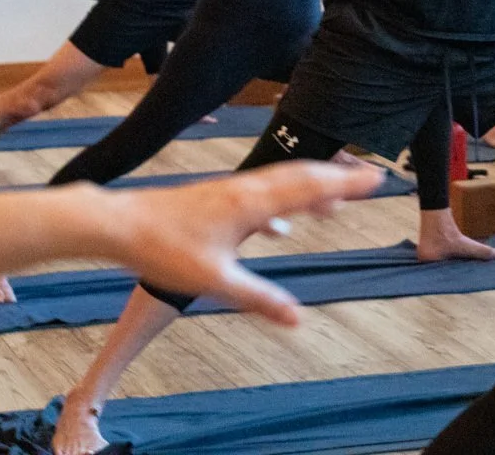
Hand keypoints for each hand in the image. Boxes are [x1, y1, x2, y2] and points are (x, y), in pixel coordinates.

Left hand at [104, 161, 386, 324]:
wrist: (118, 224)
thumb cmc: (162, 249)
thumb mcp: (215, 281)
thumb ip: (258, 298)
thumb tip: (296, 318)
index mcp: (252, 203)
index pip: (310, 188)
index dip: (346, 184)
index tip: (376, 178)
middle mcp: (246, 188)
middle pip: (302, 176)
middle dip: (337, 178)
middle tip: (369, 179)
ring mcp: (230, 189)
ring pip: (281, 181)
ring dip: (311, 187)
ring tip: (333, 203)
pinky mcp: (215, 197)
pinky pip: (261, 192)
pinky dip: (282, 199)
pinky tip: (280, 225)